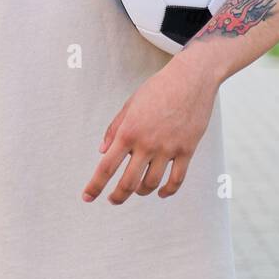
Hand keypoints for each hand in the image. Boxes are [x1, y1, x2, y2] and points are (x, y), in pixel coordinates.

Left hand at [81, 56, 217, 204]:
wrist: (190, 78)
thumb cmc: (158, 89)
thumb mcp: (130, 105)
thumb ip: (114, 129)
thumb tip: (102, 152)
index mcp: (129, 131)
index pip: (106, 166)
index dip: (95, 185)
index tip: (87, 197)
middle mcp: (147, 143)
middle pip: (128, 182)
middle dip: (118, 196)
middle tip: (113, 200)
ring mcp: (168, 148)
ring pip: (151, 184)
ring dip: (141, 192)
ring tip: (137, 191)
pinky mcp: (187, 150)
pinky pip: (176, 180)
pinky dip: (167, 191)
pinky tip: (160, 192)